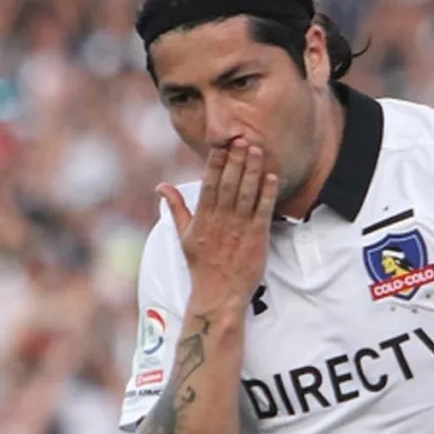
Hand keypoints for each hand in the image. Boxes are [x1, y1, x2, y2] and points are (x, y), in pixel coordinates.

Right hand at [157, 141, 277, 306]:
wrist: (218, 295)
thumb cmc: (202, 265)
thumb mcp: (183, 236)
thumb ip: (176, 208)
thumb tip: (161, 186)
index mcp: (202, 219)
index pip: (208, 185)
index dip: (215, 163)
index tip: (221, 144)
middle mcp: (220, 221)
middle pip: (227, 185)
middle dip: (234, 161)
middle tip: (241, 138)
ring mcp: (238, 230)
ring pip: (245, 195)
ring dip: (251, 171)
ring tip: (257, 150)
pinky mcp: (256, 239)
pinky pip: (262, 212)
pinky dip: (267, 195)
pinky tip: (272, 178)